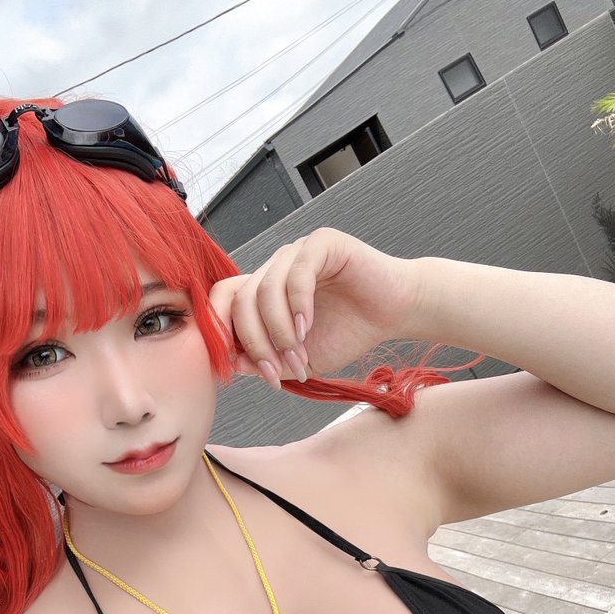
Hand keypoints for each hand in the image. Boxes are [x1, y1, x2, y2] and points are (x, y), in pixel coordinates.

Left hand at [208, 228, 423, 389]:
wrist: (393, 314)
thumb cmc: (349, 332)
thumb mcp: (300, 360)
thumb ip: (267, 362)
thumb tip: (232, 364)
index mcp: (264, 292)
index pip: (223, 301)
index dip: (221, 332)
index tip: (235, 368)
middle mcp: (275, 268)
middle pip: (240, 299)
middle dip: (254, 341)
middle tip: (275, 370)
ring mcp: (296, 253)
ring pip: (265, 289)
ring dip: (279, 330)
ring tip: (298, 354)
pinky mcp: (322, 244)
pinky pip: (297, 273)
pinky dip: (298, 305)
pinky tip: (308, 327)